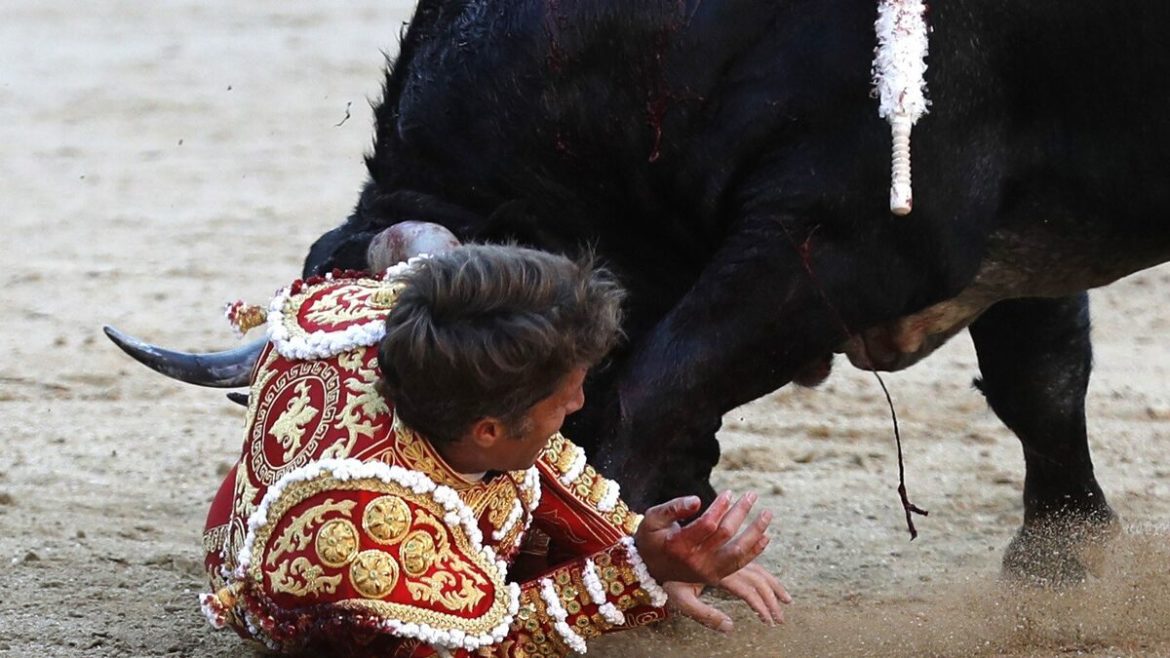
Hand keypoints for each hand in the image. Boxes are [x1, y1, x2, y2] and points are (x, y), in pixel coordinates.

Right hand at [634, 490, 772, 584]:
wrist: (649, 567)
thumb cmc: (651, 537)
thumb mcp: (652, 518)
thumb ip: (672, 508)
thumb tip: (696, 500)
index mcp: (678, 545)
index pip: (707, 524)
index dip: (720, 507)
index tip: (728, 493)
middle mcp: (694, 561)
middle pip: (725, 534)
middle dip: (740, 512)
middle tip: (751, 495)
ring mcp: (706, 571)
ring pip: (738, 552)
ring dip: (755, 532)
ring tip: (767, 514)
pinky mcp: (715, 577)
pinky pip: (739, 564)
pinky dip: (755, 551)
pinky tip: (765, 536)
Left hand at [665, 563, 791, 632]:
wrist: (658, 548)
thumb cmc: (666, 577)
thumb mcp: (681, 599)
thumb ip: (705, 615)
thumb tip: (730, 628)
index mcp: (718, 574)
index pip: (747, 590)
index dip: (761, 606)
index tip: (770, 621)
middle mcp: (725, 563)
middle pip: (757, 580)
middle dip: (772, 599)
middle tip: (782, 618)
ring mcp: (726, 557)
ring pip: (757, 569)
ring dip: (773, 584)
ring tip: (787, 599)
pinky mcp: (724, 553)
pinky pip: (750, 562)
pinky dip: (764, 572)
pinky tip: (769, 580)